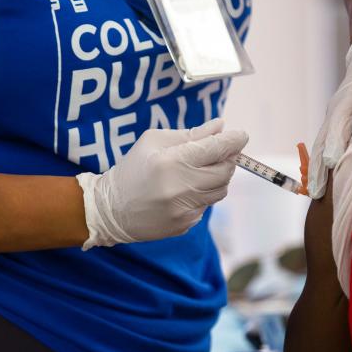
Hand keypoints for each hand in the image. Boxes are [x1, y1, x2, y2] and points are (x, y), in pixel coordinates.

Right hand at [77, 118, 248, 249]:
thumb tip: (220, 127)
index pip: (217, 148)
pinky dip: (202, 195)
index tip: (241, 135)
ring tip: (197, 172)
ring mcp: (184, 210)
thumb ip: (190, 134)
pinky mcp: (185, 225)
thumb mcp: (154, 141)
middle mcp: (181, 187)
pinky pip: (207, 205)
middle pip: (226, 170)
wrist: (111, 209)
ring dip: (217, 178)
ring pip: (221, 190)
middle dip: (227, 158)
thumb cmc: (132, 169)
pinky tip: (182, 192)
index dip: (234, 140)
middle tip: (218, 152)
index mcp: (171, 161)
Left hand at [308, 23, 351, 198]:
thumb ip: (342, 147)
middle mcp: (351, 99)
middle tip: (332, 161)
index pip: (324, 140)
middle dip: (335, 140)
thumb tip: (331, 190)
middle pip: (340, 119)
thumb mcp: (346, 121)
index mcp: (336, 113)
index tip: (316, 189)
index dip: (318, 164)